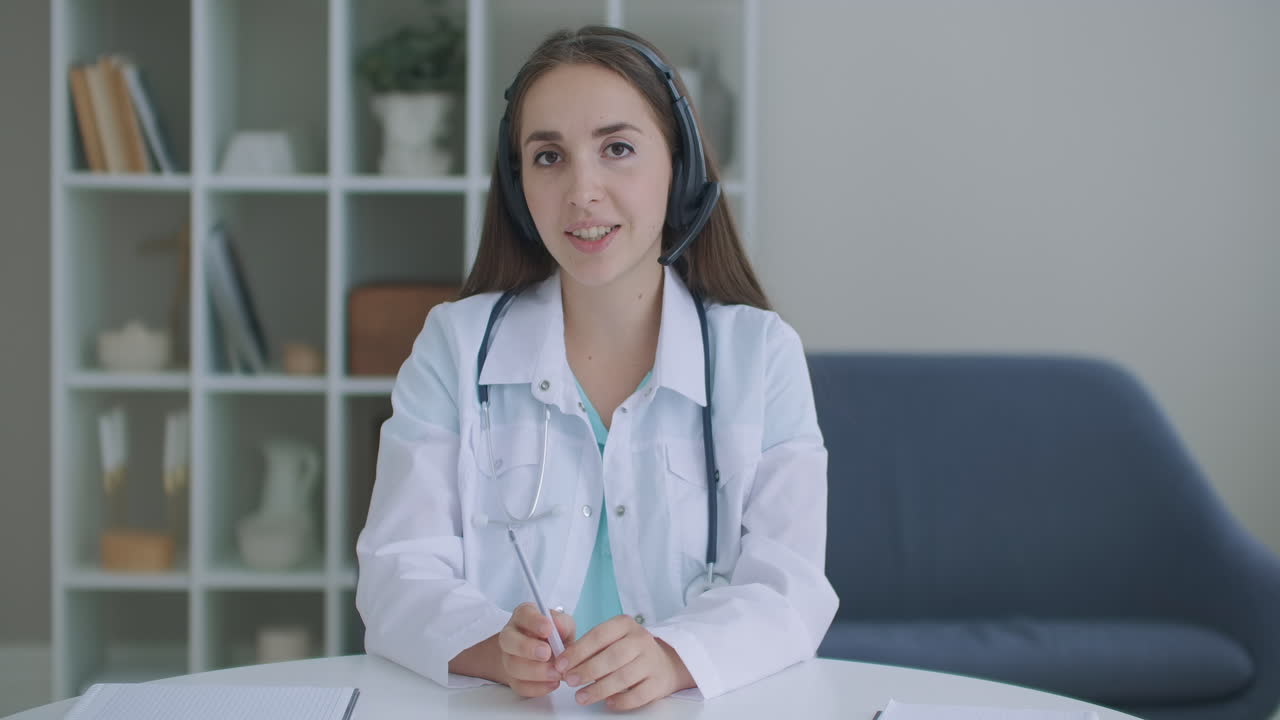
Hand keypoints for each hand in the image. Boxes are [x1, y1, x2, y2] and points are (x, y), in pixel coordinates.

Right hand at [497, 603, 575, 697]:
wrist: (545, 655)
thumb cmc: (555, 636)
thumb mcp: (563, 625)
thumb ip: (562, 624)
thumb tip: (559, 627)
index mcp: (523, 616)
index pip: (523, 614)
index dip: (534, 622)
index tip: (548, 629)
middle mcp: (511, 635)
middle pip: (508, 641)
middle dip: (527, 648)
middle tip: (546, 653)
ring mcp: (509, 658)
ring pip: (513, 666)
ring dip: (536, 671)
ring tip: (556, 673)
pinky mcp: (513, 679)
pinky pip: (519, 685)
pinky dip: (537, 687)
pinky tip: (553, 683)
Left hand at [555, 615, 694, 709]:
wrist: (664, 662)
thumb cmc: (628, 651)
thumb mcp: (611, 640)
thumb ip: (589, 648)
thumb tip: (563, 662)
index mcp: (625, 624)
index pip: (599, 635)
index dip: (578, 651)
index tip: (561, 664)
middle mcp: (640, 640)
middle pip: (612, 656)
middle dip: (587, 670)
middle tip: (570, 681)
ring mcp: (651, 661)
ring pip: (623, 677)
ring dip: (599, 689)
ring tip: (581, 697)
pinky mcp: (658, 682)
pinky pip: (638, 695)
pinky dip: (621, 701)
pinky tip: (608, 702)